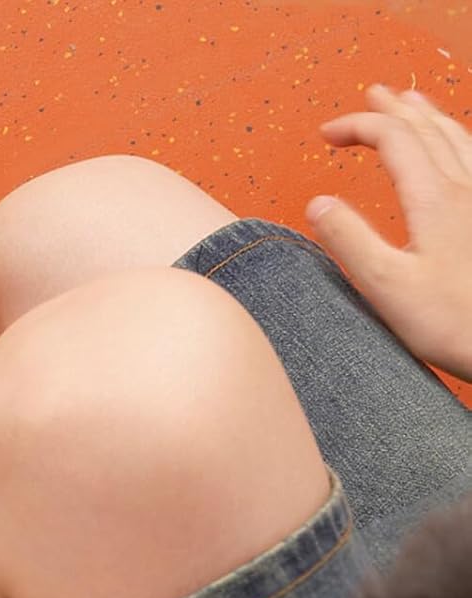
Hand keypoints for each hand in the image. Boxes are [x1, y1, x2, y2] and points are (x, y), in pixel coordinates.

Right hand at [308, 84, 471, 379]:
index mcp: (434, 200)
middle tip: (371, 97)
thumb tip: (318, 203)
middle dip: (395, 109)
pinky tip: (452, 151)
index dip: (358, 126)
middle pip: (428, 129)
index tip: (325, 134)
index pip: (394, 139)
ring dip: (429, 116)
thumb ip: (349, 240)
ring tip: (412, 105)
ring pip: (458, 138)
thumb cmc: (451, 321)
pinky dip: (455, 141)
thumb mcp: (385, 286)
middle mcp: (464, 189)